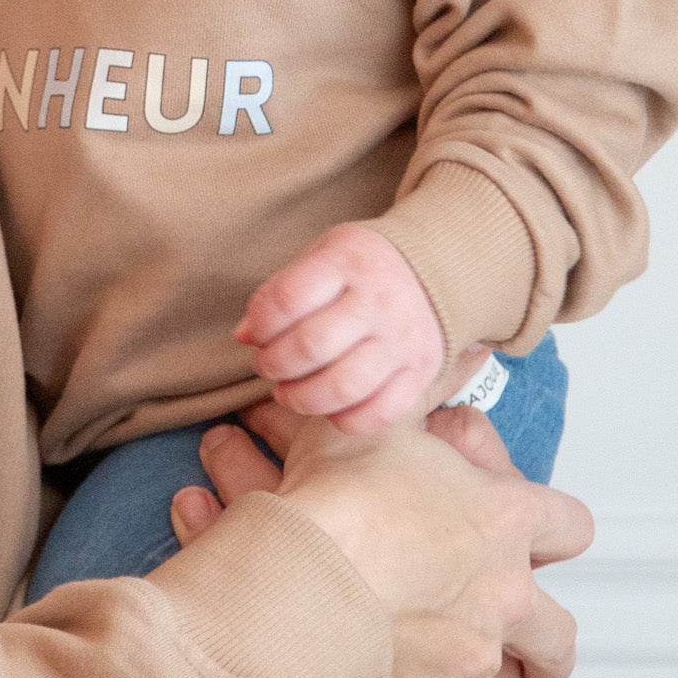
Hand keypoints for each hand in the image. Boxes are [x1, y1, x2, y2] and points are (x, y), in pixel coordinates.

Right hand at [168, 397, 586, 677]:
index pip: (568, 523)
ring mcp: (464, 658)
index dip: (553, 526)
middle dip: (541, 653)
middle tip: (520, 657)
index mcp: (503, 521)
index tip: (534, 531)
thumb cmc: (342, 489)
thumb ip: (422, 388)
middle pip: (556, 641)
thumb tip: (457, 346)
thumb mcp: (380, 414)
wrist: (304, 571)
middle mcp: (500, 597)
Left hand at [236, 224, 444, 432]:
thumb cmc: (359, 267)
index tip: (252, 335)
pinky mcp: (422, 372)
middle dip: (274, 364)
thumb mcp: (319, 257)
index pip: (288, 298)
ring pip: (344, 386)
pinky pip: (380, 412)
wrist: (434, 268)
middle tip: (266, 366)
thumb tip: (243, 336)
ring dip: (302, 398)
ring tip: (288, 393)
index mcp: (347, 263)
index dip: (259, 324)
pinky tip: (329, 409)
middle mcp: (379, 301)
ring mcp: (403, 340)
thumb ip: (279, 292)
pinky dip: (346, 420)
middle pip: (312, 346)